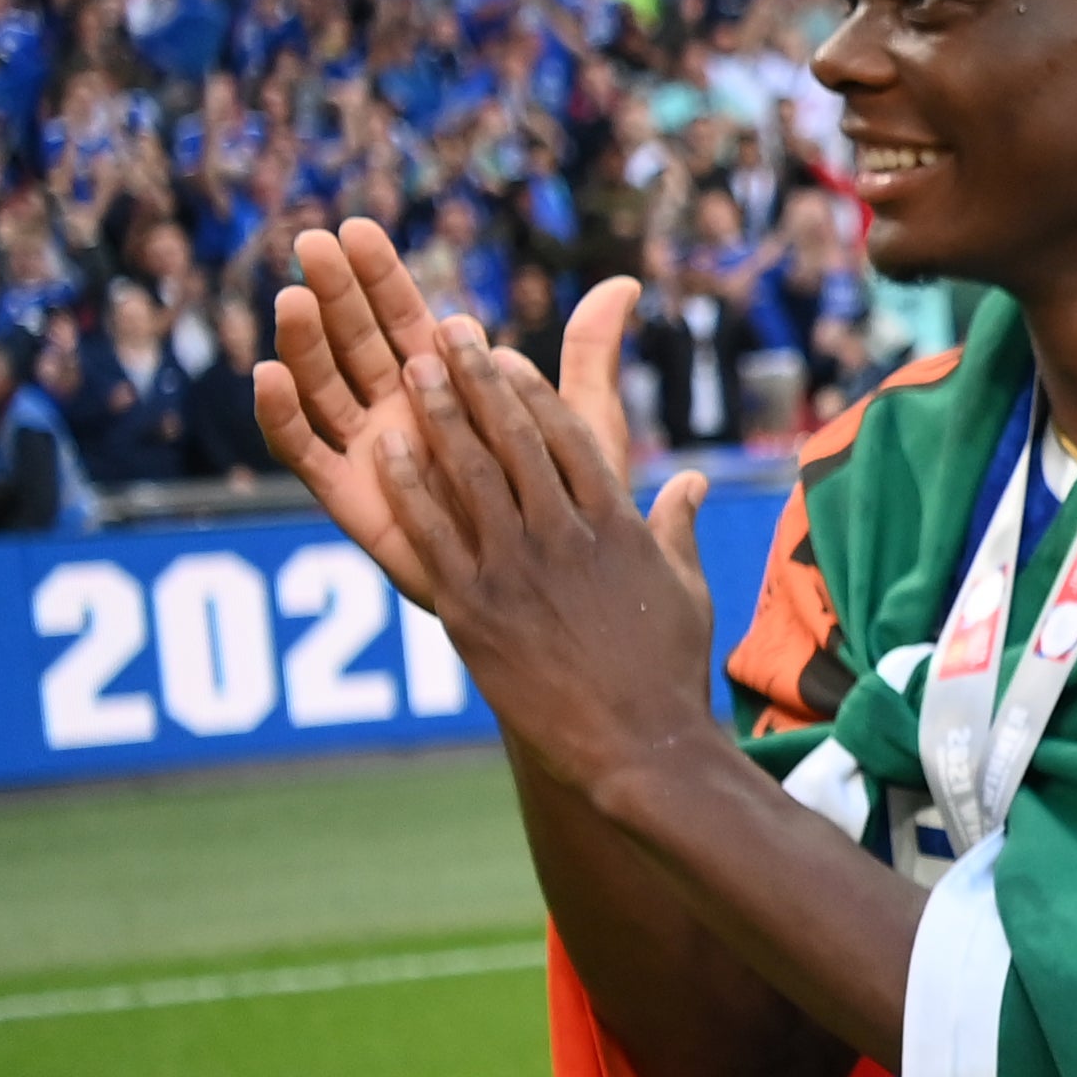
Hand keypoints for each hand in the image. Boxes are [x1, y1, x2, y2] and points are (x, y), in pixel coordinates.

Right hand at [258, 225, 647, 600]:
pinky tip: (270, 375)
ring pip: (323, 385)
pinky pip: (305, 453)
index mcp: (446, 384)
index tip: (358, 229)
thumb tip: (625, 283)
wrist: (553, 594)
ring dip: (304, 342)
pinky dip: (283, 416)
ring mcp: (368, 450)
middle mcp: (398, 409)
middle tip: (315, 244)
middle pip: (355, 340)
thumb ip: (589, 355)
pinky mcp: (349, 497)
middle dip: (335, 292)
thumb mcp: (582, 424)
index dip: (381, 275)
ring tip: (294, 297)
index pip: (404, 316)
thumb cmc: (568, 505)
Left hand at [364, 327, 720, 801]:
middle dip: (476, 379)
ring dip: (438, 415)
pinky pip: (433, 532)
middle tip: (444, 334)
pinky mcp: (476, 607)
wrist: (638, 743)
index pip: (567, 435)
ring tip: (411, 370)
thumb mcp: (687, 589)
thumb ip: (676, 528)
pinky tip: (386, 448)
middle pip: (512, 436)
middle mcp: (564, 534)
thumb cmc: (669, 669)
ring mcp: (517, 568)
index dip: (531, 388)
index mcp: (618, 523)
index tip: (502, 355)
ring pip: (469, 472)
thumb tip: (690, 484)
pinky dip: (409, 485)